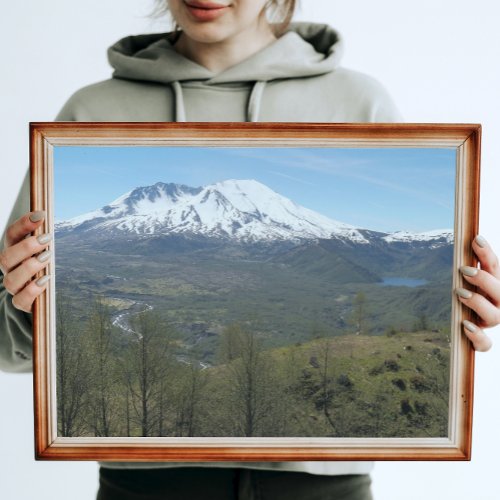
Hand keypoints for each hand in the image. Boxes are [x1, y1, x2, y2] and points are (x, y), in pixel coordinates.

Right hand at [0, 211, 50, 312]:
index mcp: (13, 252)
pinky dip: (32, 290)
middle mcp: (9, 269)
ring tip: (47, 258)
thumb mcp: (42, 251)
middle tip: (47, 238)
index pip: (11, 235)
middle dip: (26, 247)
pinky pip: (20, 300)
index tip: (40, 215)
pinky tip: (45, 280)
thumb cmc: (41, 267)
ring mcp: (14, 286)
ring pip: (11, 279)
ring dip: (29, 267)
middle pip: (6, 257)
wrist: (36, 296)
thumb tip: (50, 219)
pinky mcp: (21, 302)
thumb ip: (43, 238)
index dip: (23, 224)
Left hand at [456, 235, 499, 351]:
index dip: (488, 254)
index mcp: (495, 287)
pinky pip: (485, 344)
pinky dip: (478, 336)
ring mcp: (489, 323)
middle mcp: (497, 305)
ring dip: (478, 303)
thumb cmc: (464, 296)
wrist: (461, 326)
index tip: (475, 240)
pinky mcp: (481, 342)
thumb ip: (467, 265)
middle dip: (485, 279)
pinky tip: (465, 325)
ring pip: (495, 317)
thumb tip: (464, 241)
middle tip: (464, 269)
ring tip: (460, 293)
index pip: (496, 268)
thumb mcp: (465, 279)